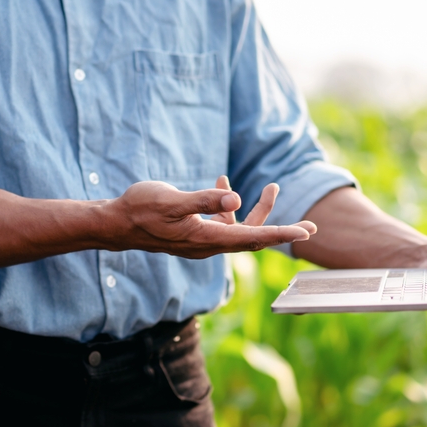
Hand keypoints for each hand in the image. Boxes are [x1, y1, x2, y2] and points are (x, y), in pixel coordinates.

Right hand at [109, 178, 316, 258]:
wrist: (115, 224)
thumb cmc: (140, 209)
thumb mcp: (171, 200)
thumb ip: (203, 200)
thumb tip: (236, 198)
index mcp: (207, 239)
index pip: (253, 238)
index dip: (282, 233)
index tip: (306, 231)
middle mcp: (208, 244)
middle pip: (254, 238)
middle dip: (282, 229)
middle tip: (311, 227)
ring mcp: (201, 240)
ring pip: (239, 229)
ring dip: (258, 210)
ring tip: (272, 186)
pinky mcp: (193, 233)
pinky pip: (221, 221)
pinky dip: (228, 204)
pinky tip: (223, 182)